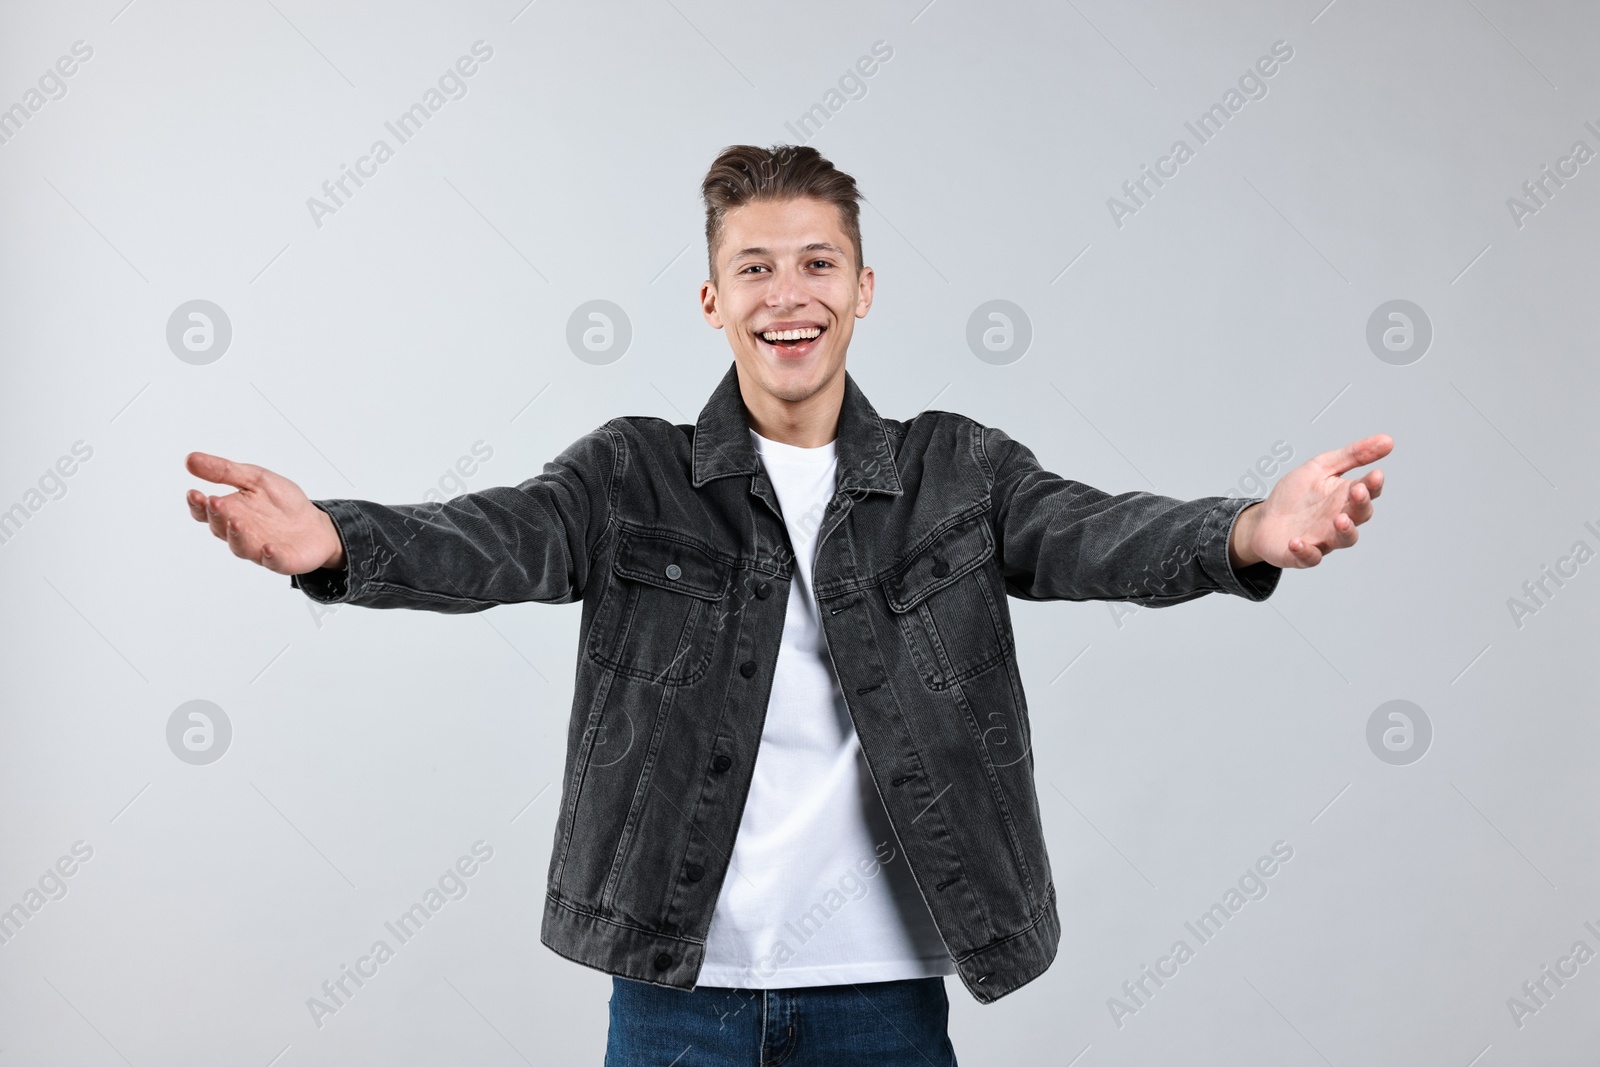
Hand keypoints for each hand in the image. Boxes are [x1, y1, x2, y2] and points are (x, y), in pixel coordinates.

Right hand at [185, 452, 345, 573]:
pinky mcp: (281, 560)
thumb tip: (190, 459)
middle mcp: (240, 533)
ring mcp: (259, 548)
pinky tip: (269, 547)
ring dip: (237, 535)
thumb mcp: (256, 479)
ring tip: (236, 521)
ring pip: (241, 546)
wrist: (316, 524)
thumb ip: (225, 471)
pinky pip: (273, 561)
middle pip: (220, 527)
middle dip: (217, 515)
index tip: (194, 493)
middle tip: (215, 501)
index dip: (198, 504)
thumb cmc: (282, 503)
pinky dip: (270, 555)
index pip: (205, 511)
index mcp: (230, 512)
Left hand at [1229, 434, 1391, 568]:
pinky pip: (1310, 557)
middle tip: (1357, 492)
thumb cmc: (1295, 495)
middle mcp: (1339, 519)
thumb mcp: (1321, 467)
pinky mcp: (1303, 555)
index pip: (1367, 491)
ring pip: (1344, 539)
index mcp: (1344, 497)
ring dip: (1345, 531)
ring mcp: (1323, 538)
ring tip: (1339, 519)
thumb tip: (1387, 440)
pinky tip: (1297, 541)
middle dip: (1361, 504)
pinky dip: (1305, 551)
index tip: (1375, 475)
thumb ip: (1352, 455)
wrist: (1264, 519)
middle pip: (1360, 515)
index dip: (1373, 485)